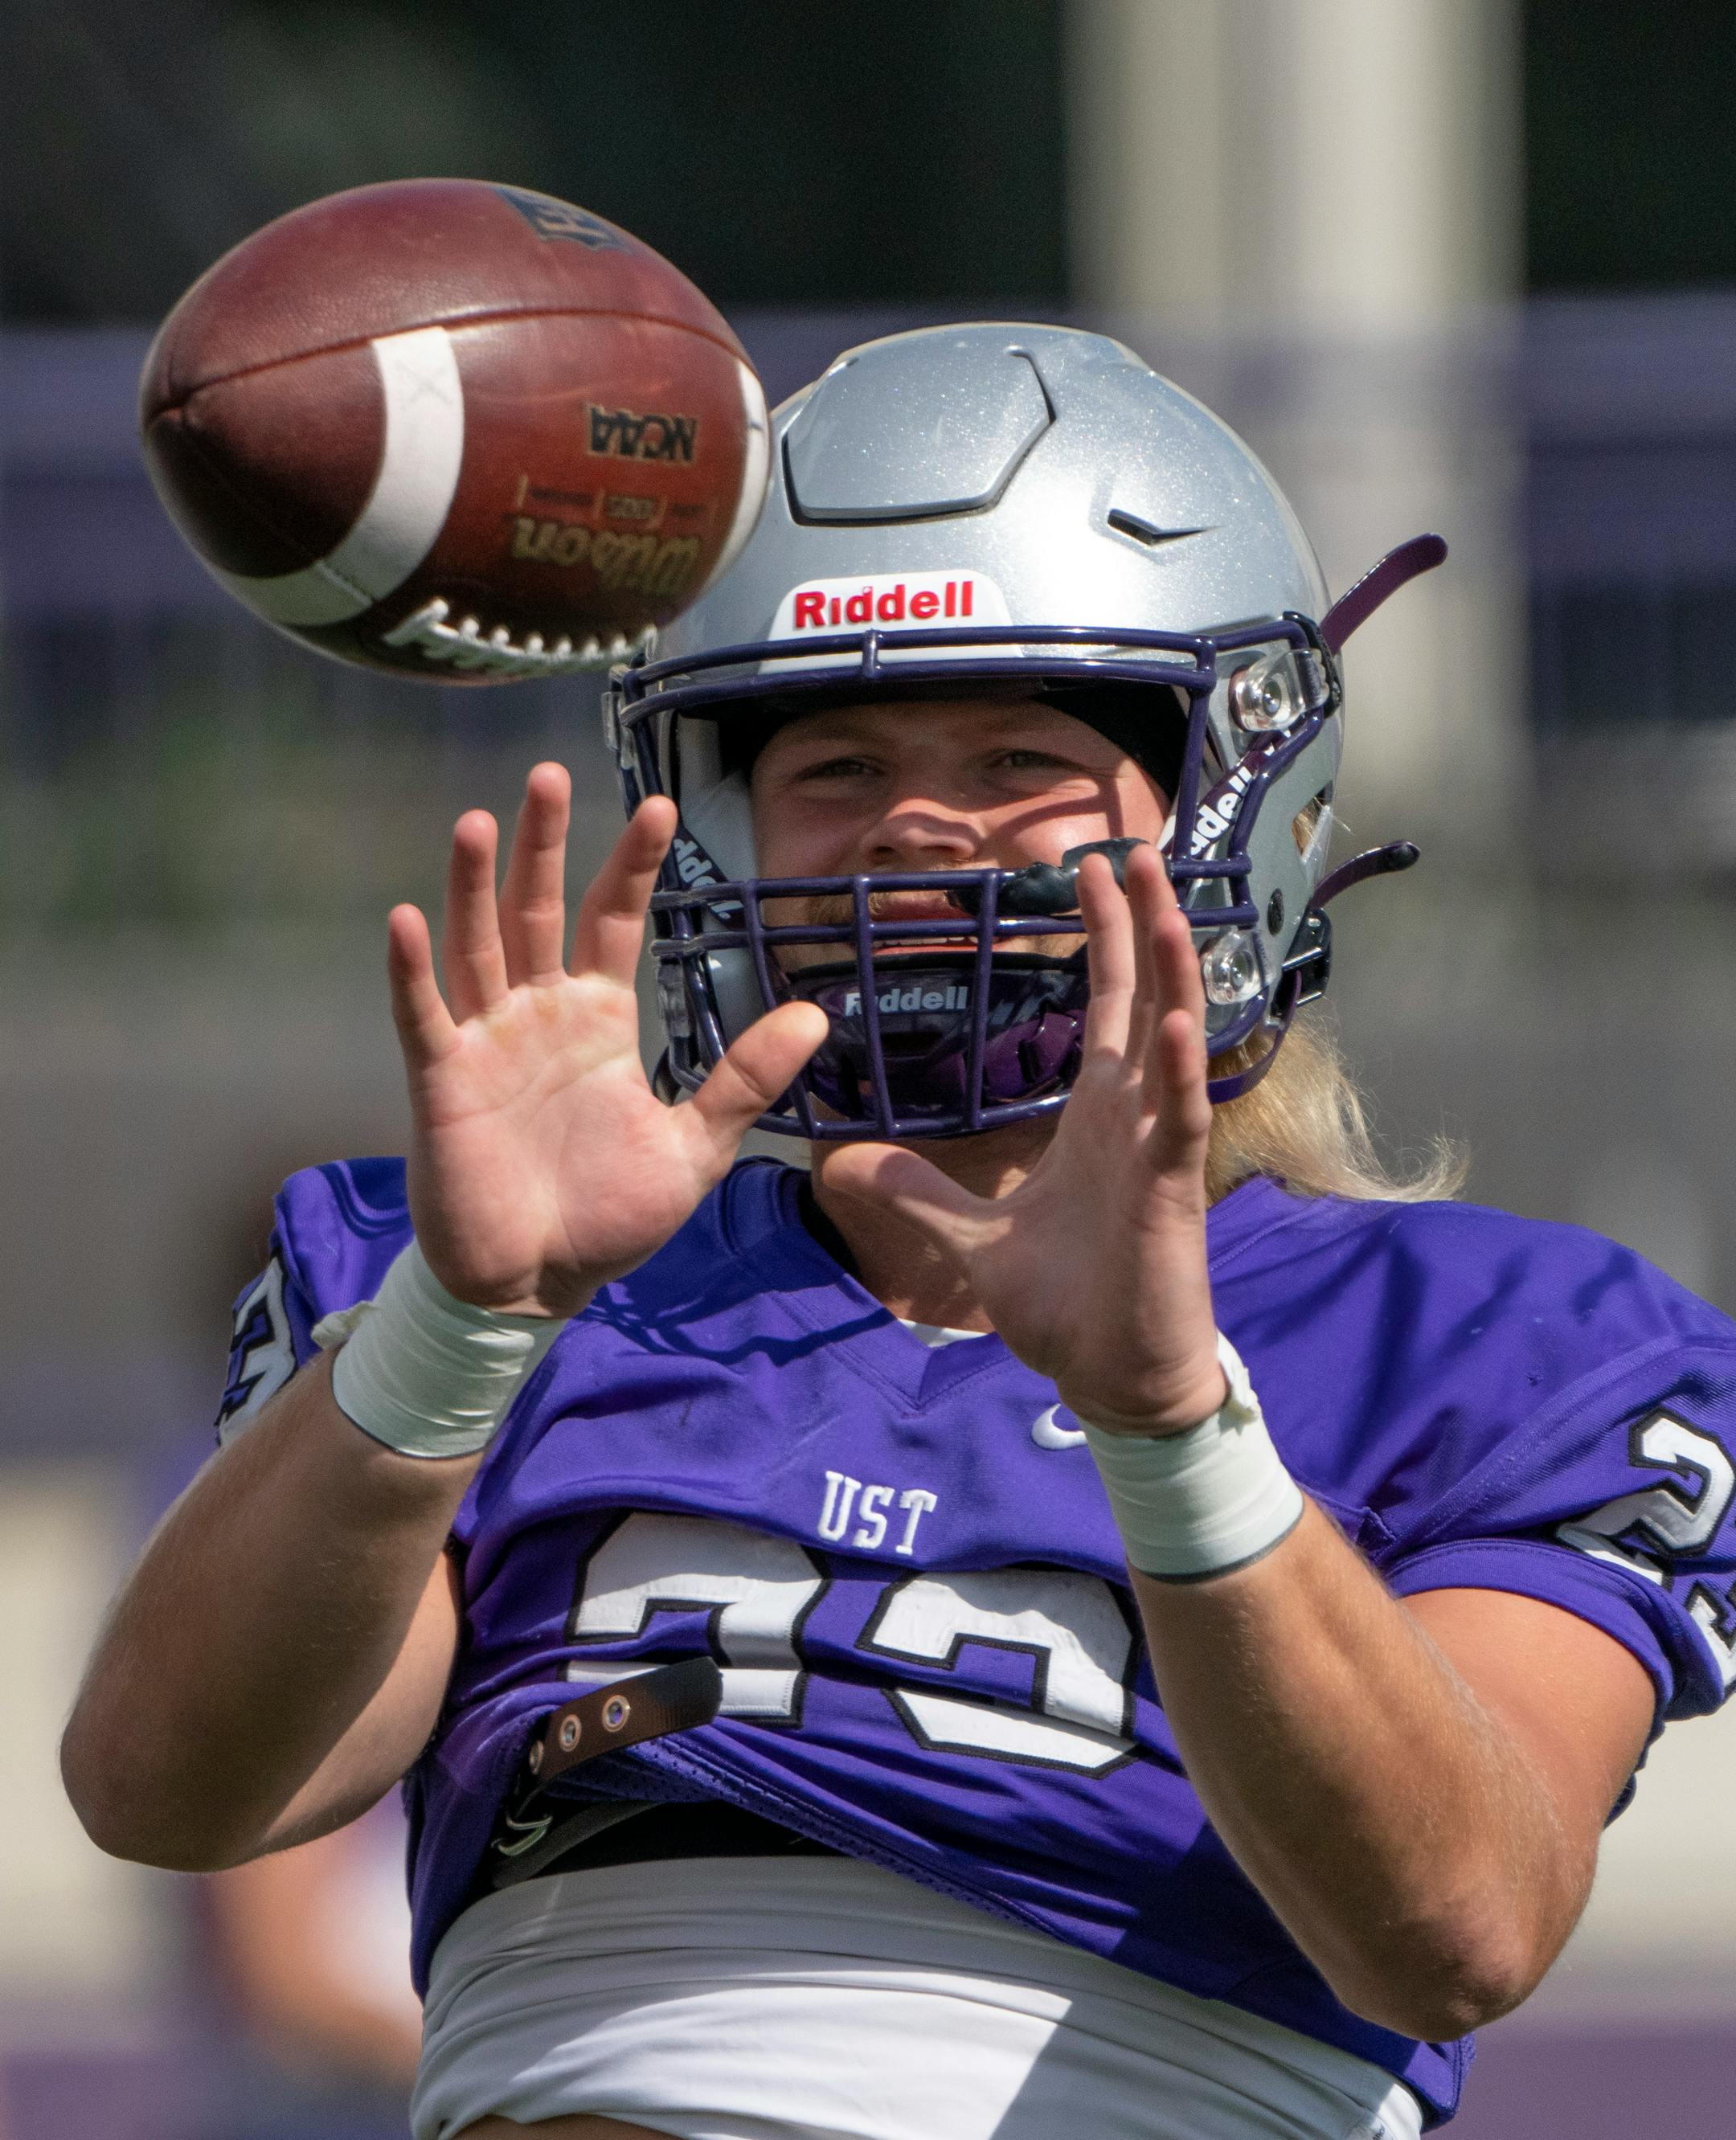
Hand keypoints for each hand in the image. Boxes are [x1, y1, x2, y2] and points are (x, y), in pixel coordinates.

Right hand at [388, 764, 827, 1316]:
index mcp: (600, 1021)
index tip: (660, 807)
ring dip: (476, 886)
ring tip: (482, 821)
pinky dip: (413, 971)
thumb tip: (816, 1015)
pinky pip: (424, 1015)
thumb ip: (744, 1079)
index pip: (615, 922)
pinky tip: (408, 918)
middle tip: (550, 774)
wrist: (539, 1284)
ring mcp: (488, 1043)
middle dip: (545, 845)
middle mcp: (540, 1015)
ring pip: (478, 944)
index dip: (632, 866)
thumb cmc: (608, 1215)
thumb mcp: (694, 1147)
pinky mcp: (444, 1082)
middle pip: (539, 911)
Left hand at [824, 847, 1225, 1433]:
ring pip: (1171, 1041)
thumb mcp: (970, 1235)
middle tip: (1136, 848)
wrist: (1108, 1371)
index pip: (1102, 1005)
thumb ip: (917, 1192)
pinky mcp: (1171, 1189)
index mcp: (1095, 1114)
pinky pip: (1180, 1118)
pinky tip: (1176, 1022)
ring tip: (1167, 905)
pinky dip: (1180, 1071)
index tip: (1092, 871)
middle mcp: (1132, 1115)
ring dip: (1172, 973)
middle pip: (1141, 997)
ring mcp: (1156, 1146)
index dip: (1103, 937)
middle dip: (1141, 923)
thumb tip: (846, 1163)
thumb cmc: (1063, 1301)